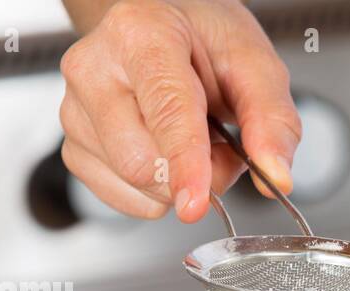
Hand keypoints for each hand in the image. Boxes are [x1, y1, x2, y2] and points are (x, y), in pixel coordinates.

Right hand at [59, 0, 299, 221]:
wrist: (162, 28)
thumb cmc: (203, 42)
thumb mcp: (255, 65)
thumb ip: (273, 122)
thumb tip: (277, 177)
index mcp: (140, 33)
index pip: (164, 111)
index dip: (183, 164)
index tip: (196, 203)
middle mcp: (95, 67)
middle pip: (140, 161)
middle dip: (195, 175)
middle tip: (221, 148)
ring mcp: (75, 109)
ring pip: (132, 185)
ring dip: (177, 184)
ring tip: (191, 143)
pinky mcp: (73, 146)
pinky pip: (121, 198)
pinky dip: (155, 193)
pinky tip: (163, 155)